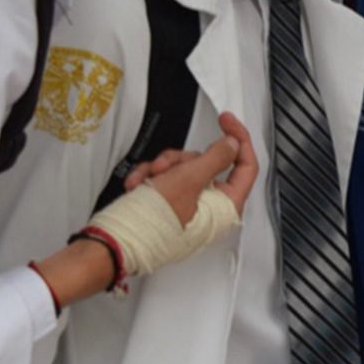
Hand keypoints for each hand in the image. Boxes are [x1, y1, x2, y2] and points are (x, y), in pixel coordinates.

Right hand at [130, 112, 258, 224]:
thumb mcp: (189, 179)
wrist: (117, 242)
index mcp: (226, 206)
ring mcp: (191, 208)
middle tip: (166, 166)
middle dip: (181, 159)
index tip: (226, 121)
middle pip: (207, 164)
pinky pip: (167, 181)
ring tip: (149, 179)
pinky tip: (139, 185)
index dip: (239, 139)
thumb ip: (215, 158)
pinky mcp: (172, 207)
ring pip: (184, 170)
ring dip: (162, 169)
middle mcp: (211, 209)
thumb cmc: (153, 222)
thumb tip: (232, 145)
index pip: (246, 166)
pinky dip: (151, 179)